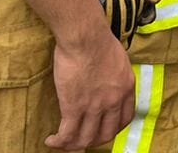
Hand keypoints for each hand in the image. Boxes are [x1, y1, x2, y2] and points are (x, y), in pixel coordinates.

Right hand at [47, 24, 134, 150]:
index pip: (125, 119)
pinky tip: (51, 140)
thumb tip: (107, 80)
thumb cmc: (98, 39)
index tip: (103, 128)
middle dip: (94, 140)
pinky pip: (68, 134)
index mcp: (126, 88)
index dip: (114, 128)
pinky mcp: (74, 107)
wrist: (85, 36)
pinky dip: (60, 141)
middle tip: (82, 138)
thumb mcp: (118, 59)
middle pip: (106, 133)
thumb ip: (115, 75)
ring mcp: (95, 106)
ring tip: (63, 141)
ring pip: (86, 138)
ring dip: (74, 144)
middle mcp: (113, 101)